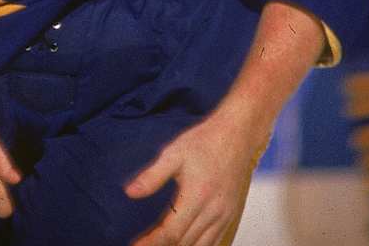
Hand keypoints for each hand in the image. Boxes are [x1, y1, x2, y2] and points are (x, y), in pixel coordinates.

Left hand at [125, 103, 260, 245]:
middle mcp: (213, 211)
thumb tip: (130, 193)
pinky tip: (185, 244)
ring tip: (160, 245)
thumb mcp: (174, 153)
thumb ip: (152, 176)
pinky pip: (214, 241)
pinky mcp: (230, 215)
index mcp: (197, 196)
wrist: (238, 135)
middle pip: (184, 243)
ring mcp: (224, 215)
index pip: (171, 232)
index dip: (151, 243)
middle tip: (144, 245)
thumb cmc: (205, 141)